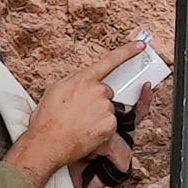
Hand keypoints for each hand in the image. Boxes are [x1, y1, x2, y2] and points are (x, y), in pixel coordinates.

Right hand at [4, 61, 127, 185]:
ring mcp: (105, 108)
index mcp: (84, 79)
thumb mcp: (55, 89)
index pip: (110, 61)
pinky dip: (102, 129)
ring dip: (99, 115)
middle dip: (97, 100)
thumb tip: (81, 82)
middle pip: (106, 92)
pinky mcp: (110, 124)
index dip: (128, 51)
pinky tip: (87, 131)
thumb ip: (74, 81)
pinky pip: (110, 124)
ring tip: (80, 123)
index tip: (141, 45)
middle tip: (80, 111)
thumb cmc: (47, 119)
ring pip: (108, 109)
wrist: (47, 142)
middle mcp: (97, 91)